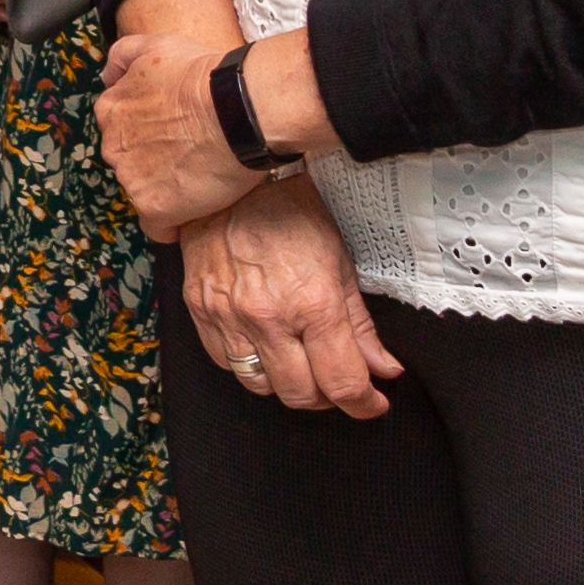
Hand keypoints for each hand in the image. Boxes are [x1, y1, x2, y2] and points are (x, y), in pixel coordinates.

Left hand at [97, 28, 265, 235]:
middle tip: (192, 157)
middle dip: (155, 163)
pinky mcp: (154, 208)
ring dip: (167, 190)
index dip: (150, 135)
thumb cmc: (205, 76)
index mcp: (111, 110)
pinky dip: (174, 224)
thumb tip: (107, 77)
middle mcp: (113, 146)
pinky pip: (158, 228)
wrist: (237, 108)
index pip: (121, 131)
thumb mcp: (155, 46)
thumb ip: (122, 56)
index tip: (174, 135)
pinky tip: (195, 213)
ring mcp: (131, 178)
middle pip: (130, 163)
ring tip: (201, 180)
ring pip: (143, 193)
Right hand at [179, 175, 404, 417]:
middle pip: (301, 395)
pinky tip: (264, 346)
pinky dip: (248, 364)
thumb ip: (362, 326)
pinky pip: (224, 362)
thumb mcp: (341, 264)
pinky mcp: (199, 310)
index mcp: (312, 304)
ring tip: (300, 365)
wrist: (233, 180)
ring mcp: (228, 316)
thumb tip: (384, 368)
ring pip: (260, 386)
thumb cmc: (292, 213)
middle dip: (328, 398)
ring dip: (286, 384)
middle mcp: (267, 318)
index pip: (343, 383)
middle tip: (338, 382)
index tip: (372, 402)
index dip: (364, 404)